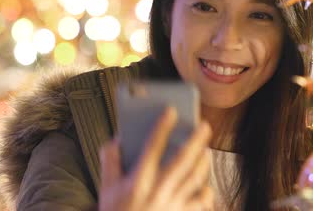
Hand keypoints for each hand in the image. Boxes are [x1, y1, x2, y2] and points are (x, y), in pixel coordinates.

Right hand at [98, 107, 213, 210]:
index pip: (152, 147)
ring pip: (195, 178)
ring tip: (206, 150)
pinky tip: (206, 184)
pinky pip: (200, 202)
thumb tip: (117, 139)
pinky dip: (206, 191)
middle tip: (204, 125)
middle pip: (182, 160)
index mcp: (138, 181)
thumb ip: (110, 162)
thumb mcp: (106, 189)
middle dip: (195, 140)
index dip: (162, 127)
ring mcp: (172, 205)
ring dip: (203, 162)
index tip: (171, 111)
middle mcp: (157, 191)